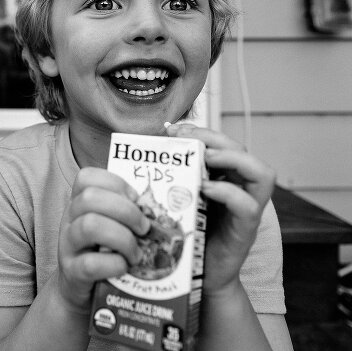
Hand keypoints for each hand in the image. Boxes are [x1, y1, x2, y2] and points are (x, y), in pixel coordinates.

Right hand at [57, 167, 149, 311]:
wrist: (80, 292)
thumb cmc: (103, 254)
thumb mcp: (110, 227)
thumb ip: (126, 215)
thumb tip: (157, 211)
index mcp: (79, 203)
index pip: (87, 177)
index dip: (116, 184)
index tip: (135, 200)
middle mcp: (69, 220)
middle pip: (90, 198)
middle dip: (126, 211)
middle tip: (143, 229)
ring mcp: (68, 246)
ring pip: (89, 226)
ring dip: (123, 239)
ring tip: (136, 253)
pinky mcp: (72, 273)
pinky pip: (91, 264)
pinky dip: (115, 265)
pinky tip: (124, 268)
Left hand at [165, 123, 275, 294]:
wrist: (196, 277)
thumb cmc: (184, 234)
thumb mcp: (176, 199)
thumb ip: (170, 178)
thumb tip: (146, 151)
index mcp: (223, 178)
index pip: (222, 143)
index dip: (200, 131)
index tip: (172, 129)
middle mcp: (240, 189)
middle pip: (242, 150)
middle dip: (214, 137)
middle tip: (185, 137)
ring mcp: (247, 209)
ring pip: (261, 173)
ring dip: (233, 159)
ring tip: (205, 157)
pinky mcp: (246, 231)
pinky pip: (248, 205)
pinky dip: (227, 193)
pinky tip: (205, 188)